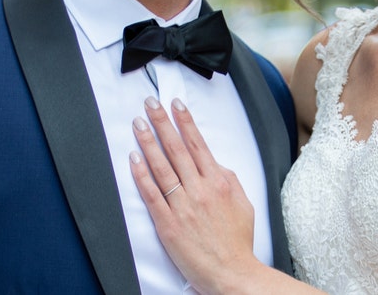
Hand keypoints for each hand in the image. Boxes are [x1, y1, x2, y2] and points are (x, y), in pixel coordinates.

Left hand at [130, 96, 257, 294]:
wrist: (232, 272)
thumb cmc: (238, 241)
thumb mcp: (243, 203)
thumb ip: (229, 180)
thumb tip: (214, 164)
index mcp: (219, 182)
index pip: (198, 144)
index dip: (185, 121)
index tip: (175, 104)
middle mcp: (200, 189)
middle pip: (177, 149)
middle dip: (162, 122)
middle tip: (150, 104)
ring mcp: (183, 206)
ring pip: (161, 167)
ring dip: (148, 142)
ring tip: (138, 123)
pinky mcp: (168, 224)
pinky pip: (151, 194)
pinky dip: (141, 175)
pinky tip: (133, 159)